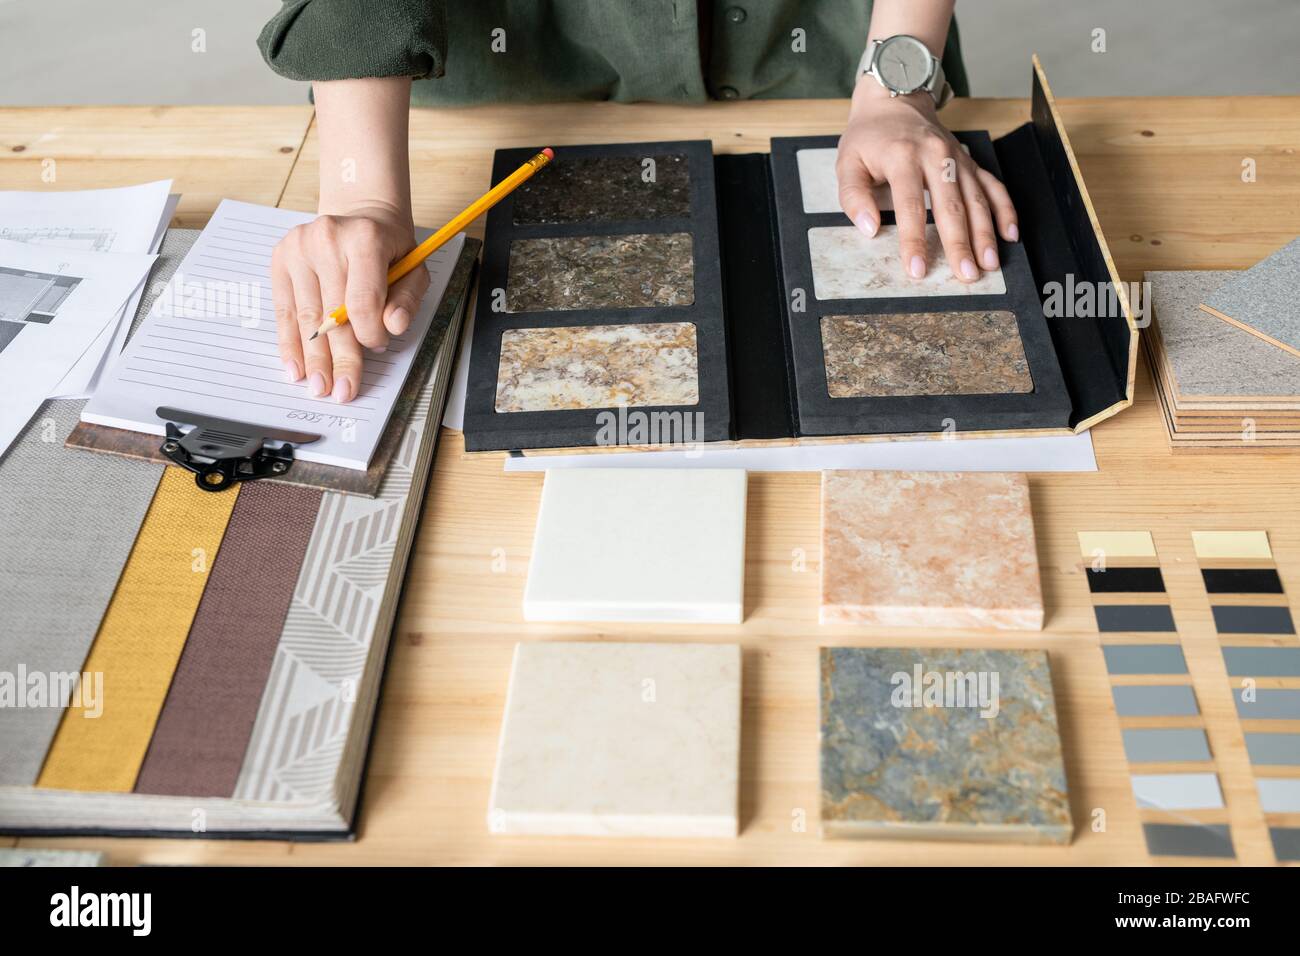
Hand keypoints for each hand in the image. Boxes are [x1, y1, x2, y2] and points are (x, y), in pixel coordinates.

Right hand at [271, 203, 429, 402]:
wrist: (359, 216)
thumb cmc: (389, 249)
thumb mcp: (414, 269)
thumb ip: (407, 300)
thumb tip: (393, 327)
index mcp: (364, 238)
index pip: (363, 300)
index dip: (369, 334)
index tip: (377, 350)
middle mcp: (326, 239)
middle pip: (332, 313)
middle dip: (339, 358)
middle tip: (341, 391)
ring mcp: (298, 247)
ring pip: (306, 316)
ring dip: (313, 357)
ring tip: (319, 386)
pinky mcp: (280, 258)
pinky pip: (285, 310)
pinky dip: (290, 342)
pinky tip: (295, 366)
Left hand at [836, 81, 1017, 281]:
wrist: (895, 99)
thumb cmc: (869, 137)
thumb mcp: (847, 162)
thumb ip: (853, 196)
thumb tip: (869, 228)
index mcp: (903, 157)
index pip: (910, 206)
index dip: (914, 240)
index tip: (918, 269)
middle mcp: (935, 156)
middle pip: (951, 206)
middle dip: (960, 243)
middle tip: (966, 275)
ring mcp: (957, 158)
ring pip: (976, 198)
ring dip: (985, 233)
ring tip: (989, 263)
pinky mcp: (969, 161)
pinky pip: (993, 185)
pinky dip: (1004, 209)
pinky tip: (1010, 234)